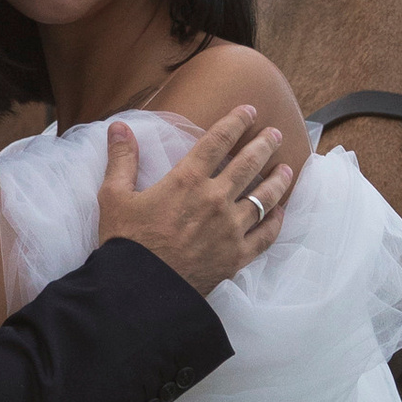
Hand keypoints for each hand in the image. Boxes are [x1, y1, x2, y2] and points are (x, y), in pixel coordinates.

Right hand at [97, 106, 290, 296]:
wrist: (141, 290)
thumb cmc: (126, 242)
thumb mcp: (115, 196)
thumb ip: (122, 159)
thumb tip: (119, 127)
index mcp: (187, 180)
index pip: (218, 141)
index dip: (235, 122)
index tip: (249, 111)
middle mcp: (215, 199)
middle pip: (248, 164)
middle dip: (264, 145)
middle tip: (275, 135)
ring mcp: (230, 228)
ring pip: (263, 198)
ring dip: (278, 181)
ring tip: (287, 169)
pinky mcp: (236, 256)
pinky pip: (265, 235)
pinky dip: (275, 222)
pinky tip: (280, 213)